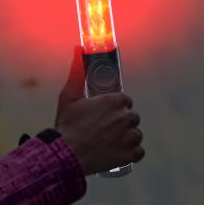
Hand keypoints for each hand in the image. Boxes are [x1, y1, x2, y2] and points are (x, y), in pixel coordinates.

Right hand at [54, 46, 144, 175]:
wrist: (65, 156)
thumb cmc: (67, 127)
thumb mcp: (68, 97)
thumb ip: (77, 72)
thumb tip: (79, 49)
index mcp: (114, 100)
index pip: (124, 101)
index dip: (114, 108)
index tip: (104, 116)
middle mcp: (126, 116)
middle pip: (131, 118)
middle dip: (120, 123)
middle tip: (103, 132)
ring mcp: (130, 136)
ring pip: (135, 134)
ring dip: (125, 139)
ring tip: (107, 144)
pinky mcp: (131, 153)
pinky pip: (138, 152)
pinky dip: (129, 153)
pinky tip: (116, 153)